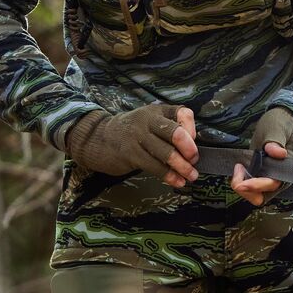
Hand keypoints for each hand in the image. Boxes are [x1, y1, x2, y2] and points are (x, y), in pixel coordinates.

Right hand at [65, 104, 198, 187]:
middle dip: (189, 149)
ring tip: (191, 176)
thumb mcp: (149, 122)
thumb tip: (192, 148)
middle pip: (174, 132)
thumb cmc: (131, 132)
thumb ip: (168, 129)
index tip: (194, 140)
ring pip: (165, 153)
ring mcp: (137, 137)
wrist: (97, 139)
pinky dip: (168, 175)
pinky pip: (154, 166)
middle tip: (195, 160)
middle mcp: (147, 120)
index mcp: (156, 111)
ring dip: (182, 167)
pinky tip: (177, 181)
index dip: (192, 128)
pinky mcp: (130, 154)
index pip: (182, 113)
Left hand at [231, 107, 292, 206]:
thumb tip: (279, 153)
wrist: (283, 123)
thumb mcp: (278, 128)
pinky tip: (239, 167)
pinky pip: (250, 188)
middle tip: (238, 169)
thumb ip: (276, 141)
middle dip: (246, 190)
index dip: (258, 185)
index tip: (243, 182)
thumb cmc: (282, 125)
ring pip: (255, 195)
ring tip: (238, 167)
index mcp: (288, 167)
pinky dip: (241, 182)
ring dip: (242, 186)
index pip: (273, 184)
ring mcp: (270, 178)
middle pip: (262, 196)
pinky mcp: (261, 176)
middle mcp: (280, 177)